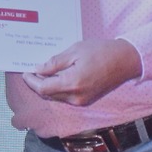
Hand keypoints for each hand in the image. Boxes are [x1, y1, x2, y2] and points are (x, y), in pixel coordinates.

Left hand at [20, 38, 142, 105]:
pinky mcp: (86, 100)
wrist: (125, 60)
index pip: (43, 88)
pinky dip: (57, 89)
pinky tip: (56, 77)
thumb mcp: (75, 51)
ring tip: (42, 73)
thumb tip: (38, 70)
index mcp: (72, 83)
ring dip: (47, 87)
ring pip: (56, 97)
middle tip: (30, 72)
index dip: (31, 81)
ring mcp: (82, 100)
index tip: (25, 72)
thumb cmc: (101, 51)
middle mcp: (76, 96)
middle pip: (48, 95)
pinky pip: (66, 97)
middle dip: (37, 84)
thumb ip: (54, 63)